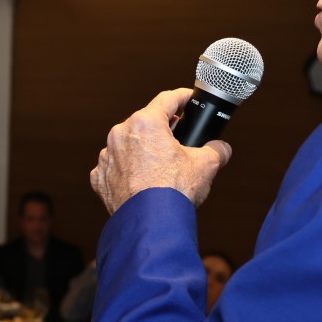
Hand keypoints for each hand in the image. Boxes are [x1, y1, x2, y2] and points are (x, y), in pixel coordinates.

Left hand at [90, 88, 232, 215]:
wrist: (150, 224)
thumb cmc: (173, 192)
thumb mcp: (206, 165)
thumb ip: (216, 150)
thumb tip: (221, 149)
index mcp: (145, 124)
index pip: (167, 99)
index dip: (182, 97)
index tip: (188, 98)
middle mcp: (120, 135)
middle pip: (145, 123)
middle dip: (162, 129)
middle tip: (178, 137)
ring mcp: (107, 157)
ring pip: (128, 146)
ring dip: (143, 151)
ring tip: (161, 166)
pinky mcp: (100, 178)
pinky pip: (116, 167)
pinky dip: (129, 171)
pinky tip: (143, 181)